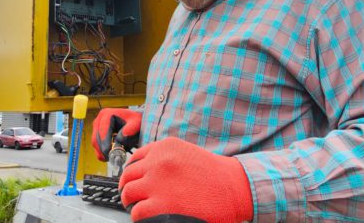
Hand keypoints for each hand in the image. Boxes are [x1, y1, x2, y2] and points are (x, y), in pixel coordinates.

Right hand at [91, 108, 141, 160]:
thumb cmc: (135, 123)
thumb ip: (130, 130)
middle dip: (104, 150)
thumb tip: (119, 139)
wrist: (135, 124)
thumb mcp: (136, 124)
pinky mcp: (96, 136)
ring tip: (114, 157)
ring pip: (95, 144)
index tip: (110, 153)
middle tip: (113, 158)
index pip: (102, 131)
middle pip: (96, 139)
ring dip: (103, 153)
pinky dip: (102, 154)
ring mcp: (96, 128)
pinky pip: (96, 148)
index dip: (105, 143)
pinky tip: (111, 156)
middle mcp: (98, 120)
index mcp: (106, 114)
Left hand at [119, 137, 252, 222]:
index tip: (133, 180)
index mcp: (165, 147)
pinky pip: (137, 212)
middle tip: (132, 197)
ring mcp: (157, 183)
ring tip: (139, 209)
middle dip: (128, 188)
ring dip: (131, 203)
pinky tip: (148, 218)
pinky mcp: (160, 205)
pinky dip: (139, 217)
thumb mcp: (187, 154)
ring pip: (128, 193)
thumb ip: (166, 159)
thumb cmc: (215, 175)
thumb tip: (145, 173)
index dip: (132, 172)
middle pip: (128, 176)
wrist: (235, 188)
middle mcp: (158, 162)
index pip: (135, 158)